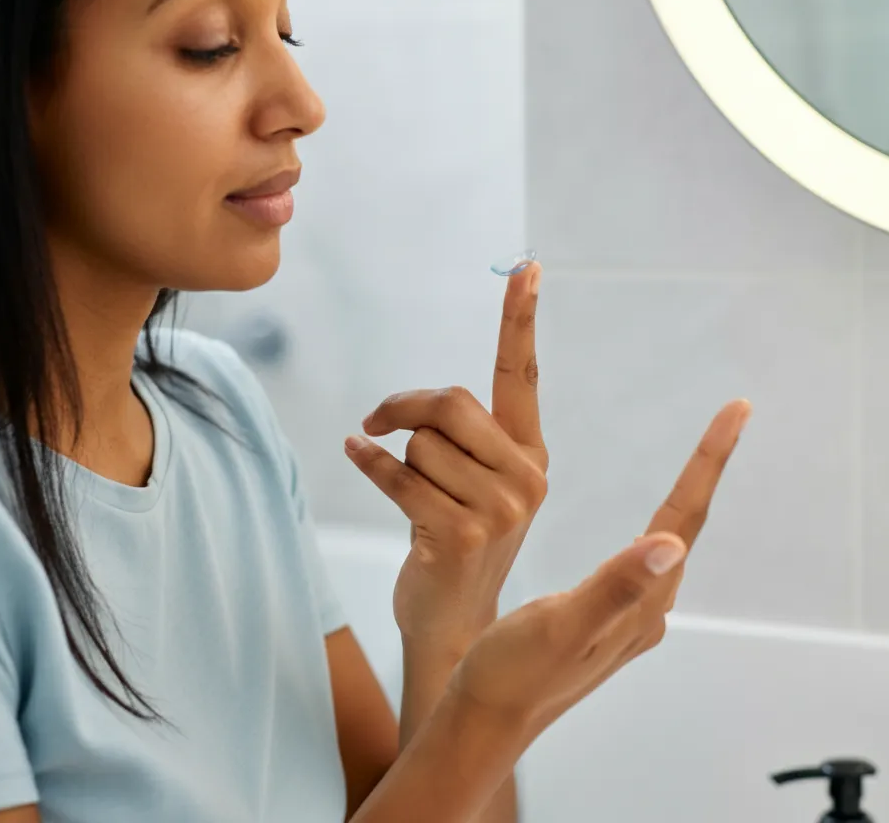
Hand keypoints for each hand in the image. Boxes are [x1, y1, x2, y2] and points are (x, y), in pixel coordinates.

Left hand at [343, 262, 547, 653]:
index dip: (520, 320)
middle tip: (379, 420)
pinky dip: (368, 463)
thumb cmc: (453, 537)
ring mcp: (501, 508)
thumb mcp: (469, 483)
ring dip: (397, 459)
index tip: (526, 268)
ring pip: (420, 444)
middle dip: (405, 408)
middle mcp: (527, 477)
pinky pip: (398, 475)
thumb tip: (406, 409)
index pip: (521, 376)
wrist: (452, 620)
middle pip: (451, 404)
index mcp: (531, 455)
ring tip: (412, 496)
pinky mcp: (463, 533)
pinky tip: (357, 453)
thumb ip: (456, 437)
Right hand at [448, 399, 750, 739]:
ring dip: (686, 492)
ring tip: (702, 453)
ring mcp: (629, 615)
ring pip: (668, 539)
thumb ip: (615, 586)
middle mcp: (645, 608)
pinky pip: (643, 556)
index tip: (738, 409)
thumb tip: (671, 544)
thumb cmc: (512, 676)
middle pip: (686, 521)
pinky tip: (647, 526)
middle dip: (707, 466)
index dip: (709, 459)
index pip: (684, 517)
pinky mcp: (607, 619)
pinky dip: (656, 520)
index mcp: (640, 604)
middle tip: (730, 416)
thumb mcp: (561, 626)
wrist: (485, 722)